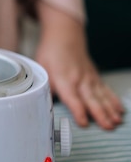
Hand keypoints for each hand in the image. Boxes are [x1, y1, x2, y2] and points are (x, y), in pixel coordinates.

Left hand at [35, 2, 124, 129]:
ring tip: (116, 121)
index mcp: (63, 78)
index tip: (84, 122)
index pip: (71, 97)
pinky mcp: (95, 77)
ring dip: (110, 109)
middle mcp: (79, 79)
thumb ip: (44, 87)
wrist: (64, 35)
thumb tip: (41, 103)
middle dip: (100, 114)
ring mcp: (89, 78)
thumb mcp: (41, 68)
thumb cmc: (51, 53)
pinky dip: (114, 100)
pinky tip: (120, 110)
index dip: (78, 110)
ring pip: (101, 96)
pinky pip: (106, 90)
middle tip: (108, 127)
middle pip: (90, 99)